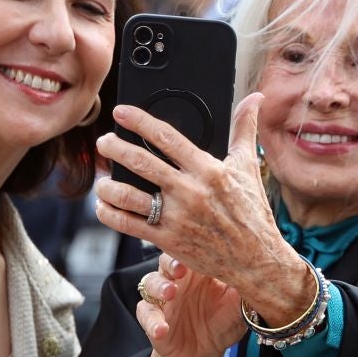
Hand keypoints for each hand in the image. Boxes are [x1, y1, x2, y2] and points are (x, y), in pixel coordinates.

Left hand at [93, 95, 314, 324]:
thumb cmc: (252, 212)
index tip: (120, 112)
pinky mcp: (168, 241)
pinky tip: (103, 206)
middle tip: (103, 142)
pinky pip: (129, 225)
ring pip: (129, 196)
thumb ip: (244, 129)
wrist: (256, 259)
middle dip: (114, 148)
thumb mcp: (248, 167)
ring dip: (107, 185)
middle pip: (140, 162)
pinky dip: (110, 213)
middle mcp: (189, 191)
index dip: (139, 121)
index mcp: (207, 170)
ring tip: (101, 179)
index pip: (166, 138)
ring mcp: (176, 217)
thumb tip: (254, 98)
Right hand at [137, 253, 245, 356]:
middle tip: (180, 270)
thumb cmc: (221, 323)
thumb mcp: (239, 307)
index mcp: (199, 271)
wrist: (203, 354)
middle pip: (166, 260)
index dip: (193, 249)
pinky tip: (162, 329)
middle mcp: (178, 279)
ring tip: (170, 294)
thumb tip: (265, 271)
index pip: (192, 251)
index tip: (201, 252)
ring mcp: (162, 298)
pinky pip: (145, 314)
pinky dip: (152, 322)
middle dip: (171, 262)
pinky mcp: (151, 318)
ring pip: (150, 282)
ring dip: (159, 286)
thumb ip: (246, 288)